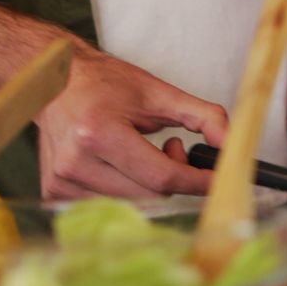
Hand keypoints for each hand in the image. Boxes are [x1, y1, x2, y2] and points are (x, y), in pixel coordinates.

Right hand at [33, 50, 226, 197]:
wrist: (53, 81)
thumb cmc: (105, 84)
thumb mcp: (159, 93)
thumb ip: (204, 117)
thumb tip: (233, 146)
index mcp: (98, 132)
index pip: (162, 176)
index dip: (198, 182)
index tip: (218, 179)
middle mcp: (76, 161)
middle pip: (151, 194)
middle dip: (174, 177)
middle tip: (171, 148)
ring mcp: (62, 180)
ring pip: (133, 204)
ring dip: (150, 184)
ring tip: (142, 152)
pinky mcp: (54, 192)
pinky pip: (109, 205)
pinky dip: (128, 190)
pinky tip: (121, 165)